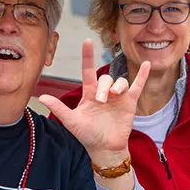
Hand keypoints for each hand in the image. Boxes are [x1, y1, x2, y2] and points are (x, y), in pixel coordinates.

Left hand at [38, 40, 150, 164]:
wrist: (104, 148)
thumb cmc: (87, 135)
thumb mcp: (71, 121)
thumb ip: (59, 108)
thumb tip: (41, 97)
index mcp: (88, 94)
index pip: (87, 71)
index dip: (87, 57)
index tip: (87, 41)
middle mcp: (103, 92)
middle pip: (105, 79)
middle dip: (103, 87)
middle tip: (101, 100)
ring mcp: (118, 97)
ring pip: (120, 81)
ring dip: (118, 86)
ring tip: (115, 96)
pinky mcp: (129, 103)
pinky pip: (137, 86)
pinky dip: (142, 75)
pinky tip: (147, 65)